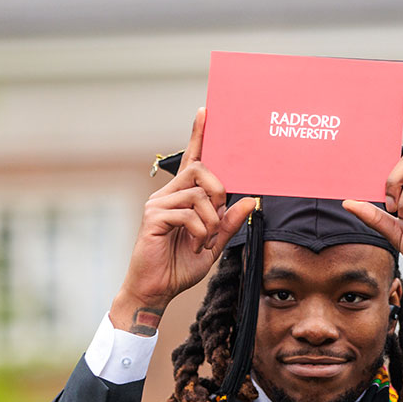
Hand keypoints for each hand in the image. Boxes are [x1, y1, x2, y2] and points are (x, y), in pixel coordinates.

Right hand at [109, 108, 255, 334]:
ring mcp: (158, 204)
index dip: (199, 136)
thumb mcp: (213, 244)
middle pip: (200, 170)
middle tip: (220, 214)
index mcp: (182, 197)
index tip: (207, 111)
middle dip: (219, 189)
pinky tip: (192, 243)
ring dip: (210, 220)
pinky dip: (198, 231)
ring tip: (202, 240)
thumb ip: (229, 223)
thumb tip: (249, 201)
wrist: (157, 289)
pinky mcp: (153, 217)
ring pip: (197, 194)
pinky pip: (187, 213)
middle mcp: (168, 194)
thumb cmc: (179, 266)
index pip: (193, 160)